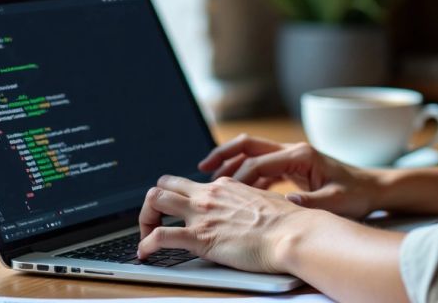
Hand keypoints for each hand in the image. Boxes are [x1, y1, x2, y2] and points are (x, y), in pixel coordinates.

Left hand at [137, 175, 317, 272]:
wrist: (294, 234)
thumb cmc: (290, 223)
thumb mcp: (267, 202)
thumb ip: (253, 203)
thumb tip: (257, 209)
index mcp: (225, 186)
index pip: (189, 183)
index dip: (178, 197)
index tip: (177, 212)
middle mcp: (209, 195)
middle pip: (164, 185)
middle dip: (153, 203)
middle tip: (155, 222)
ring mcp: (202, 214)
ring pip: (154, 200)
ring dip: (144, 219)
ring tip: (144, 237)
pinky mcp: (200, 237)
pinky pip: (160, 236)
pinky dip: (145, 245)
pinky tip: (144, 254)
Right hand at [198, 134, 380, 217]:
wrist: (374, 188)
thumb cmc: (357, 194)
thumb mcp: (336, 202)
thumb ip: (311, 203)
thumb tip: (286, 204)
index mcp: (301, 155)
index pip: (260, 163)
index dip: (239, 177)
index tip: (222, 191)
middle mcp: (293, 151)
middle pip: (249, 145)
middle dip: (224, 154)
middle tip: (202, 168)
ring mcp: (292, 157)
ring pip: (253, 154)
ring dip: (232, 164)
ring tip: (211, 179)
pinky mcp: (293, 167)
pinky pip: (262, 167)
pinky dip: (246, 175)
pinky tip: (236, 190)